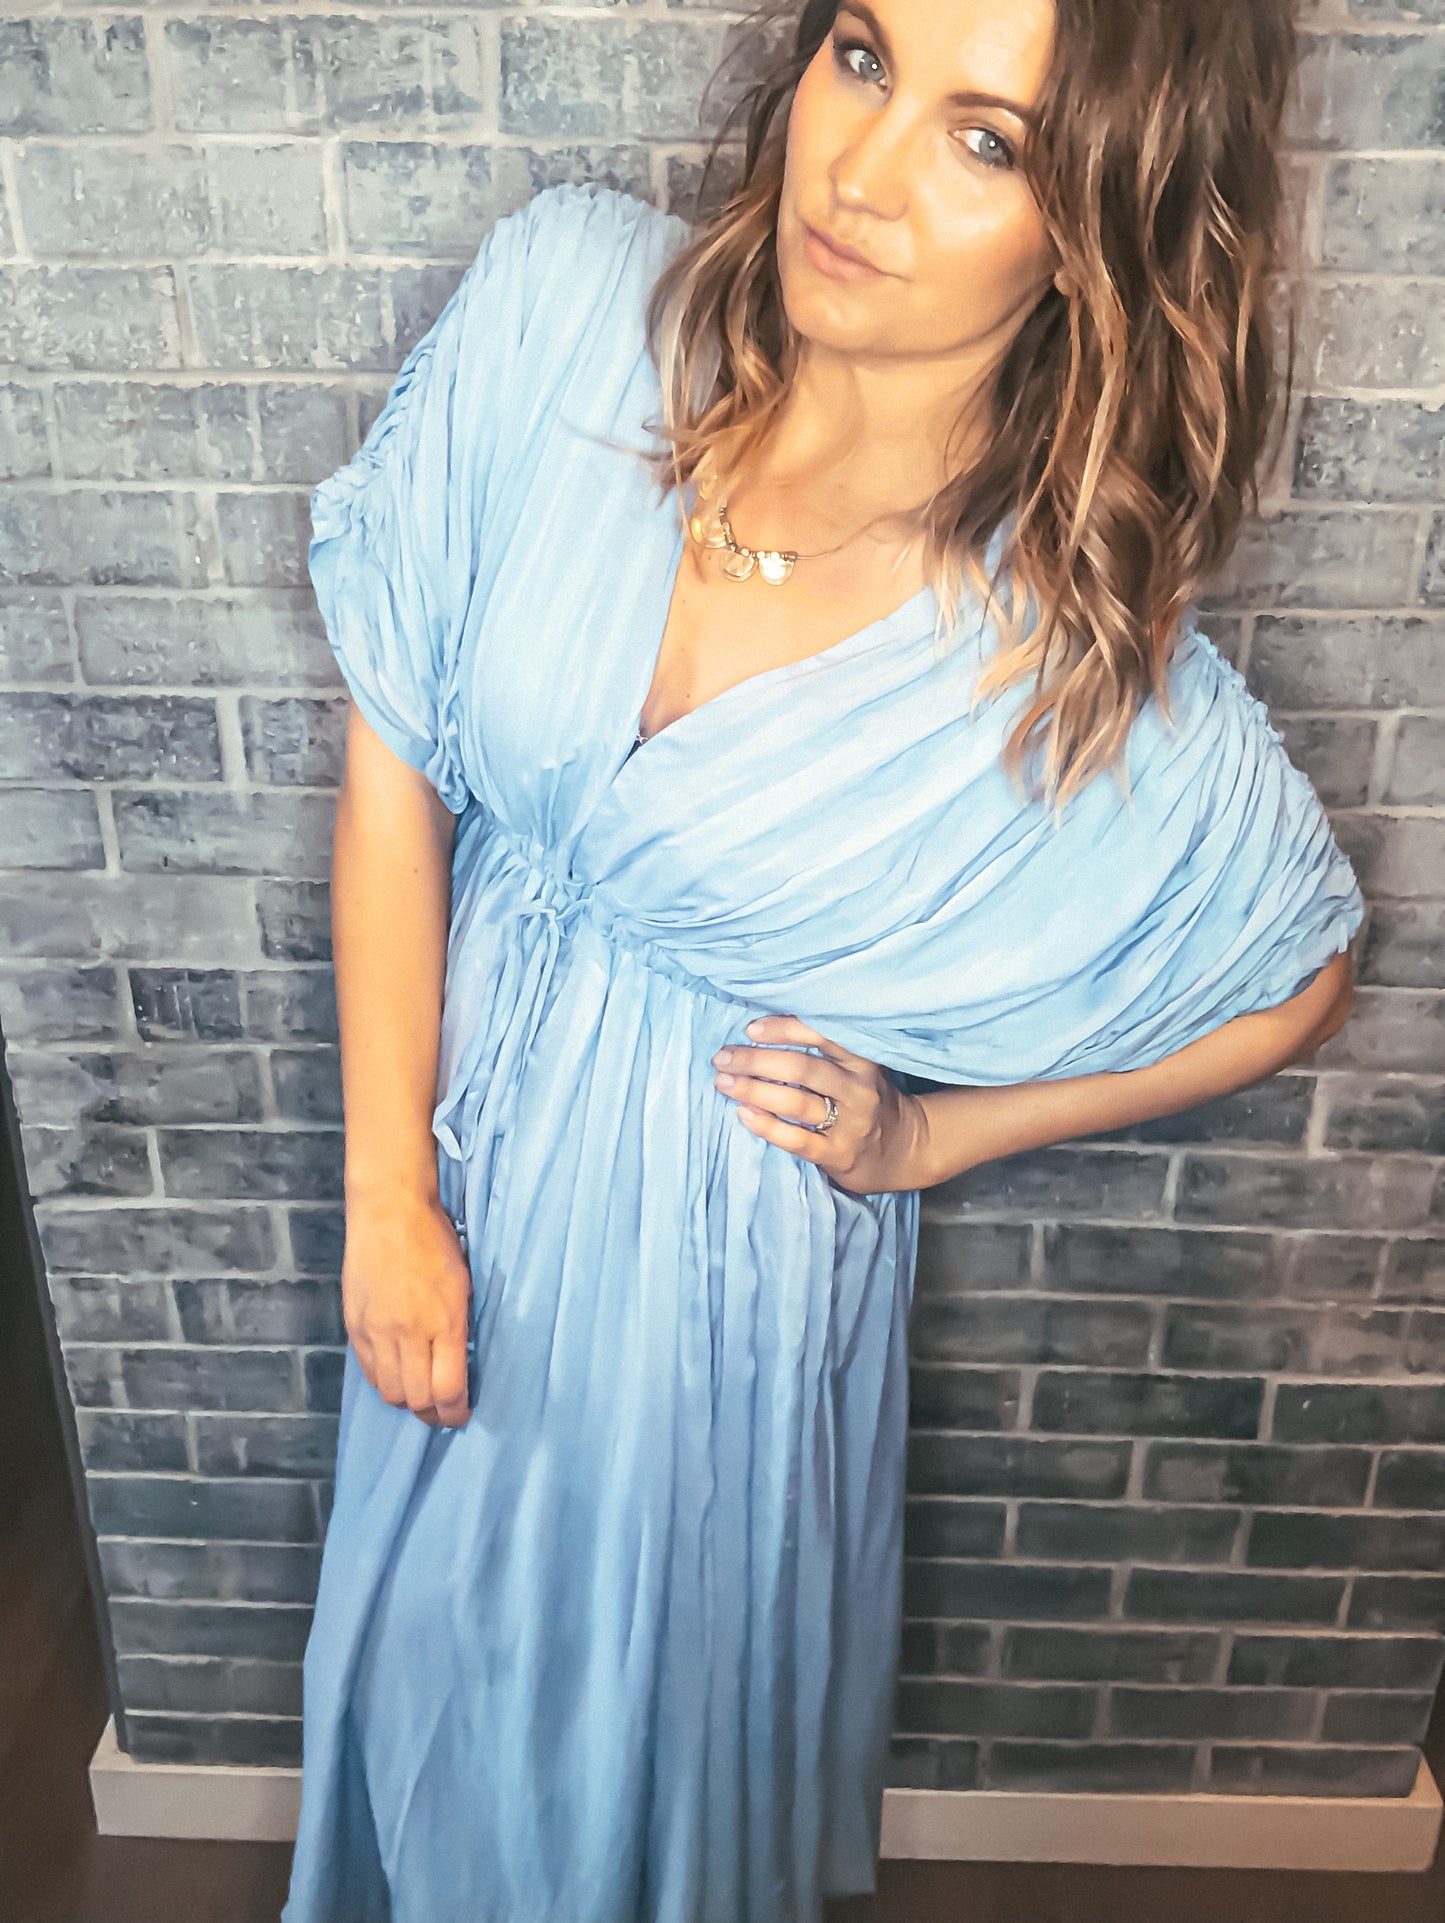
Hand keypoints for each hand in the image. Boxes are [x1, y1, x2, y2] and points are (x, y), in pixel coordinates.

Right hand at [341, 1189, 472, 1427]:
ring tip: (420, 1397)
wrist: (389, 1213)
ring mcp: (377, 1331)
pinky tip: (396, 1375)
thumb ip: (459, 1329)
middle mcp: (408, 1333)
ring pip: (390, 1392)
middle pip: (417, 1399)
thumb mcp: (463, 1285)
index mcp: (444, 1323)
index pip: (448, 1390)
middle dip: (433, 1415)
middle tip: (443, 1413)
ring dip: (408, 1401)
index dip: (456, 1413)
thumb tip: (458, 1366)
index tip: (462, 1414)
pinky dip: (384, 1382)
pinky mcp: (355, 1326)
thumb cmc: (435, 1243)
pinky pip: (369, 1372)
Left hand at [710, 1013, 928, 1194]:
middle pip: (803, 1068)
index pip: (822, 1035)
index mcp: (862, 1060)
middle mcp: (858, 1089)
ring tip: (723, 1082)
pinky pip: (798, 1140)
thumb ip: (826, 1051)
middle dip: (756, 1060)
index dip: (783, 1028)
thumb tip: (762, 1031)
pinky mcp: (839, 1155)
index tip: (749, 1029)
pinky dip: (768, 1126)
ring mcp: (851, 1124)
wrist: (904, 1150)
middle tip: (722, 1057)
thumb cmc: (867, 1100)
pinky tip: (743, 1115)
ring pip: (797, 1102)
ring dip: (754, 1090)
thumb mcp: (858, 1068)